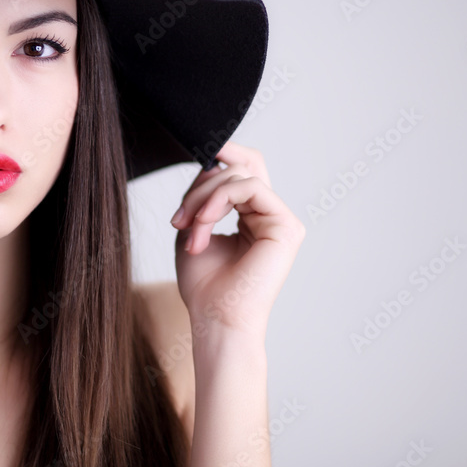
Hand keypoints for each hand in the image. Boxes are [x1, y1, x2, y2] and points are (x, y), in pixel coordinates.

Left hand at [170, 141, 304, 338]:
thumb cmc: (204, 284)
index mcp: (252, 217)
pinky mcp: (286, 226)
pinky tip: (202, 223)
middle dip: (204, 183)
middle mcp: (270, 216)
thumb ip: (203, 195)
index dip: (224, 154)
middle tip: (179, 215)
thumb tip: (212, 163)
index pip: (242, 171)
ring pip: (242, 176)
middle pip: (244, 167)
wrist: (214, 318)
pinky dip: (220, 199)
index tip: (198, 148)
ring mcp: (281, 221)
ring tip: (187, 227)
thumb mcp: (194, 227)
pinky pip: (252, 188)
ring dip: (204, 198)